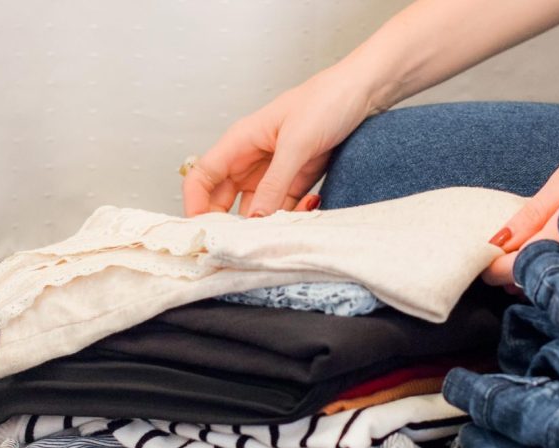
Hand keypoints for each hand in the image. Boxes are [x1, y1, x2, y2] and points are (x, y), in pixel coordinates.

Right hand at [182, 65, 378, 216]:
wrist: (363, 92)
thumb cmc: (326, 100)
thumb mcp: (297, 143)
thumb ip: (275, 183)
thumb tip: (254, 219)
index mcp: (240, 141)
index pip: (201, 177)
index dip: (195, 205)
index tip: (204, 232)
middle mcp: (251, 158)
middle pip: (224, 199)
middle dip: (231, 223)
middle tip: (246, 244)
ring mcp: (274, 171)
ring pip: (256, 209)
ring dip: (268, 222)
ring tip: (286, 227)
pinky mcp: (296, 180)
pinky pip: (283, 207)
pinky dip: (292, 215)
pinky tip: (309, 207)